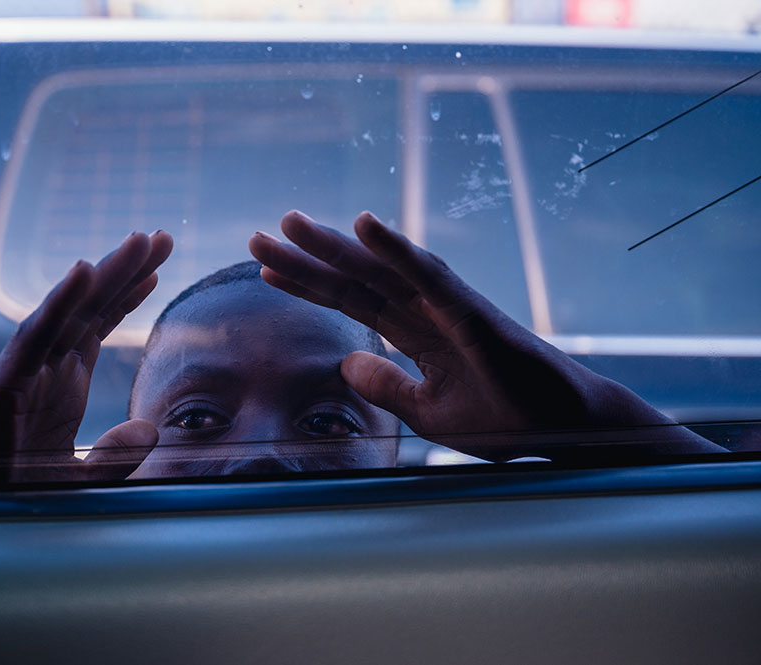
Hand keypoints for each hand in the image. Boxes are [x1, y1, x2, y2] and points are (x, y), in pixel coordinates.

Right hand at [0, 231, 172, 487]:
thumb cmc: (14, 498)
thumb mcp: (81, 480)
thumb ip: (114, 457)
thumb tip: (148, 428)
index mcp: (61, 384)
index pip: (97, 326)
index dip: (126, 294)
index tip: (156, 267)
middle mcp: (44, 369)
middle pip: (90, 307)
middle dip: (125, 270)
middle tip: (162, 236)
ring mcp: (23, 372)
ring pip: (68, 311)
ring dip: (103, 273)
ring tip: (138, 241)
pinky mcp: (4, 384)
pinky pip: (35, 335)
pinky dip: (60, 301)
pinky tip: (85, 270)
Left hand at [249, 211, 722, 461]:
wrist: (562, 429)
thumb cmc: (503, 416)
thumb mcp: (427, 410)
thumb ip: (386, 386)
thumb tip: (345, 363)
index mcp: (413, 330)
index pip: (349, 301)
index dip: (307, 285)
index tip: (265, 270)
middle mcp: (425, 309)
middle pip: (354, 278)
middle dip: (305, 259)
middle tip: (257, 237)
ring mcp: (448, 307)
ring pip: (381, 269)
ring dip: (337, 245)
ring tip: (293, 223)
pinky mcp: (472, 313)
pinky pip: (428, 276)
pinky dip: (396, 249)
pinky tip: (365, 226)